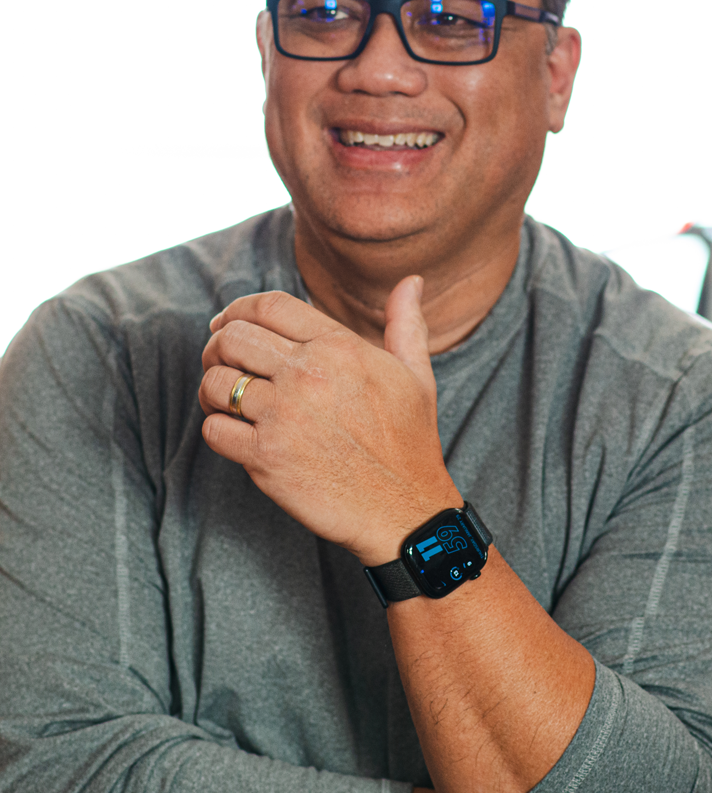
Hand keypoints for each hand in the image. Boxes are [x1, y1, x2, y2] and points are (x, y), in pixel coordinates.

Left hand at [198, 276, 460, 564]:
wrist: (404, 511)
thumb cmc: (409, 442)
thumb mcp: (416, 374)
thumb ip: (405, 323)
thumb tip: (411, 281)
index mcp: (339, 347)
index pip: (268, 306)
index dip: (238, 310)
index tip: (226, 324)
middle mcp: (308, 374)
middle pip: (232, 338)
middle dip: (218, 348)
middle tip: (222, 365)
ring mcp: (284, 416)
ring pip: (216, 383)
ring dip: (213, 391)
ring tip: (227, 402)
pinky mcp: (266, 458)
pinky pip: (214, 430)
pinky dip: (218, 430)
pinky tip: (236, 435)